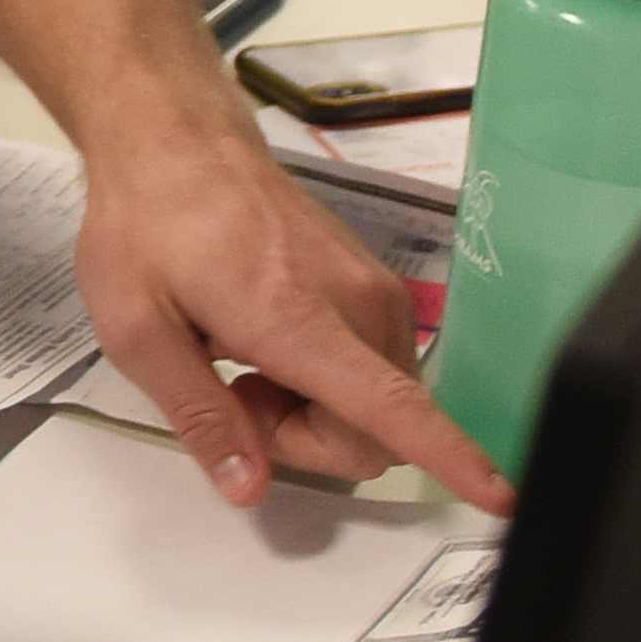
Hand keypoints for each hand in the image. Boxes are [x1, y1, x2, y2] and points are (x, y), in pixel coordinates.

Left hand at [76, 128, 509, 511]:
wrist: (177, 144)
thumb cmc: (147, 229)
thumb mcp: (137, 331)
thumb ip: (199, 415)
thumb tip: (250, 488)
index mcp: (300, 319)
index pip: (393, 406)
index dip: (451, 460)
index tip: (503, 498)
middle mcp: (359, 304)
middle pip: (376, 433)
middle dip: (306, 442)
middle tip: (235, 394)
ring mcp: (375, 289)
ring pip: (378, 406)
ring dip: (314, 410)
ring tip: (245, 357)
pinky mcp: (376, 283)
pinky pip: (375, 368)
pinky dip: (327, 377)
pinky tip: (269, 338)